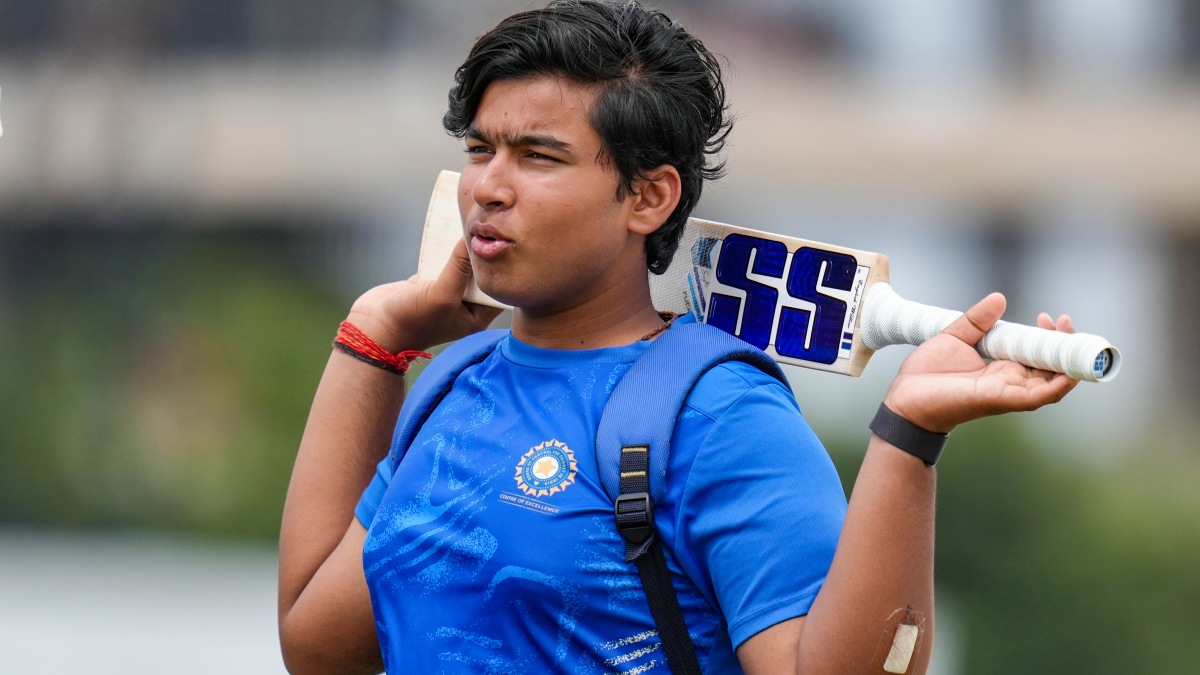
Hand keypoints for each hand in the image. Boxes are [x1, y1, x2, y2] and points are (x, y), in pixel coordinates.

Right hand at [346, 238, 502, 351]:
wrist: (373, 328)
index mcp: (476, 316)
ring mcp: (445, 293)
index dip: (502, 269)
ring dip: (462, 250)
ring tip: (472, 226)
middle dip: (482, 255)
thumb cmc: (412, 320)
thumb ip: (460, 267)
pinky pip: (441, 262)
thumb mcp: (442, 294)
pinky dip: (443, 250)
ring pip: (460, 266)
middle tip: (491, 230)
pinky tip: (448, 231)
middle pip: (479, 275)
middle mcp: (463, 305)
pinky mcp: (427, 283)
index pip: (497, 290)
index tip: (506, 245)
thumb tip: (473, 239)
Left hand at [882, 293, 1078, 433]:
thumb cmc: (927, 374)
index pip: (1037, 354)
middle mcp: (1010, 381)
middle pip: (1051, 367)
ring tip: (1070, 336)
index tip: (1048, 317)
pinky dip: (1056, 386)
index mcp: (1001, 368)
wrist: (905, 397)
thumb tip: (999, 298)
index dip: (1049, 336)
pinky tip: (1068, 373)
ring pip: (1052, 383)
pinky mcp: (1000, 400)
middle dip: (1064, 345)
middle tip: (1064, 321)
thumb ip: (977, 320)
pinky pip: (1037, 397)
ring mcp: (1007, 392)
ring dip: (1067, 362)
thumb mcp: (955, 337)